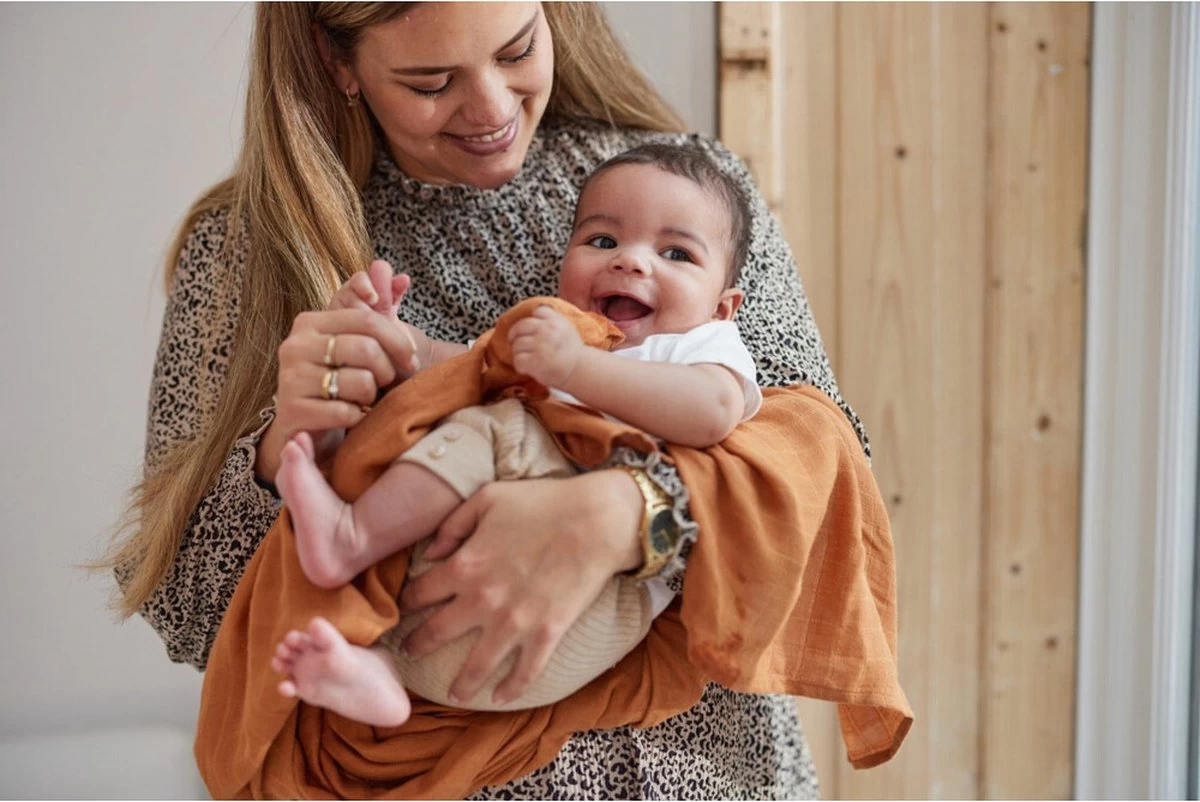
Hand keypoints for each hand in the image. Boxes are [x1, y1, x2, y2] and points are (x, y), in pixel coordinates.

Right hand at [254, 260, 421, 483]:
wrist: (305, 429)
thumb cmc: (339, 381)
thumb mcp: (359, 342)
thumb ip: (382, 306)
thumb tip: (401, 276)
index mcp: (311, 322)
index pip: (367, 319)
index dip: (399, 341)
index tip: (411, 360)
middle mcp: (295, 345)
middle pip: (367, 349)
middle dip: (387, 371)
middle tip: (385, 383)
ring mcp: (290, 378)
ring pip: (360, 382)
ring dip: (372, 396)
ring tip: (363, 399)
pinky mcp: (292, 411)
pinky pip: (346, 412)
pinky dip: (358, 417)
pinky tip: (352, 416)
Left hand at [398, 471, 643, 705]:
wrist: (595, 521)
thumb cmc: (542, 502)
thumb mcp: (487, 498)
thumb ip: (453, 524)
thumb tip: (430, 551)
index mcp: (464, 566)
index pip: (420, 592)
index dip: (407, 602)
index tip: (402, 610)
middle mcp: (482, 601)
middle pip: (437, 633)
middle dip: (417, 645)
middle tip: (408, 654)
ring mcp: (514, 623)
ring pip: (477, 666)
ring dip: (460, 684)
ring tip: (453, 695)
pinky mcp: (545, 634)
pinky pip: (524, 672)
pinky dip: (511, 689)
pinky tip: (501, 698)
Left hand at [507, 305, 584, 388]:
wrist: (579, 371)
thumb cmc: (571, 352)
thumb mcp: (566, 328)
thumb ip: (551, 320)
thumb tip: (533, 315)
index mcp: (555, 320)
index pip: (536, 312)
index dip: (531, 321)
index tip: (528, 330)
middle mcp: (547, 330)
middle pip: (521, 326)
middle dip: (515, 335)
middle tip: (515, 343)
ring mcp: (541, 345)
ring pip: (517, 344)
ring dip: (517, 352)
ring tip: (525, 357)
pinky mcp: (535, 361)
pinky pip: (517, 359)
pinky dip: (519, 365)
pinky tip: (526, 367)